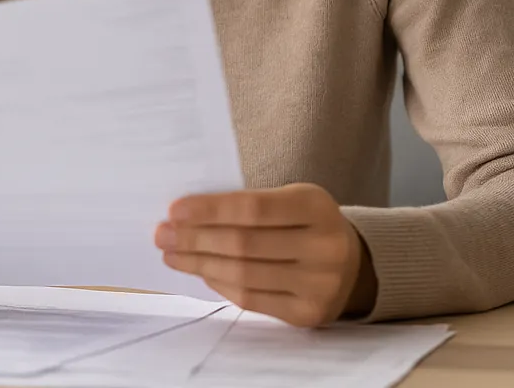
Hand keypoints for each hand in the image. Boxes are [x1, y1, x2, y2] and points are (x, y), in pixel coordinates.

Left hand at [156, 183, 375, 326]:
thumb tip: (186, 216)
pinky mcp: (308, 314)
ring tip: (173, 254)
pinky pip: (252, 300)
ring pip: (244, 275)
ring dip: (200, 264)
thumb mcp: (289, 199)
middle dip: (195, 239)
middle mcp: (324, 247)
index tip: (174, 210)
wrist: (351, 262)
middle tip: (162, 234)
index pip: (253, 208)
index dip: (210, 210)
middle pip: (244, 244)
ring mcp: (320, 285)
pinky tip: (201, 272)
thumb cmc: (304, 223)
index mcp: (316, 206)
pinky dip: (220, 284)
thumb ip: (247, 204)